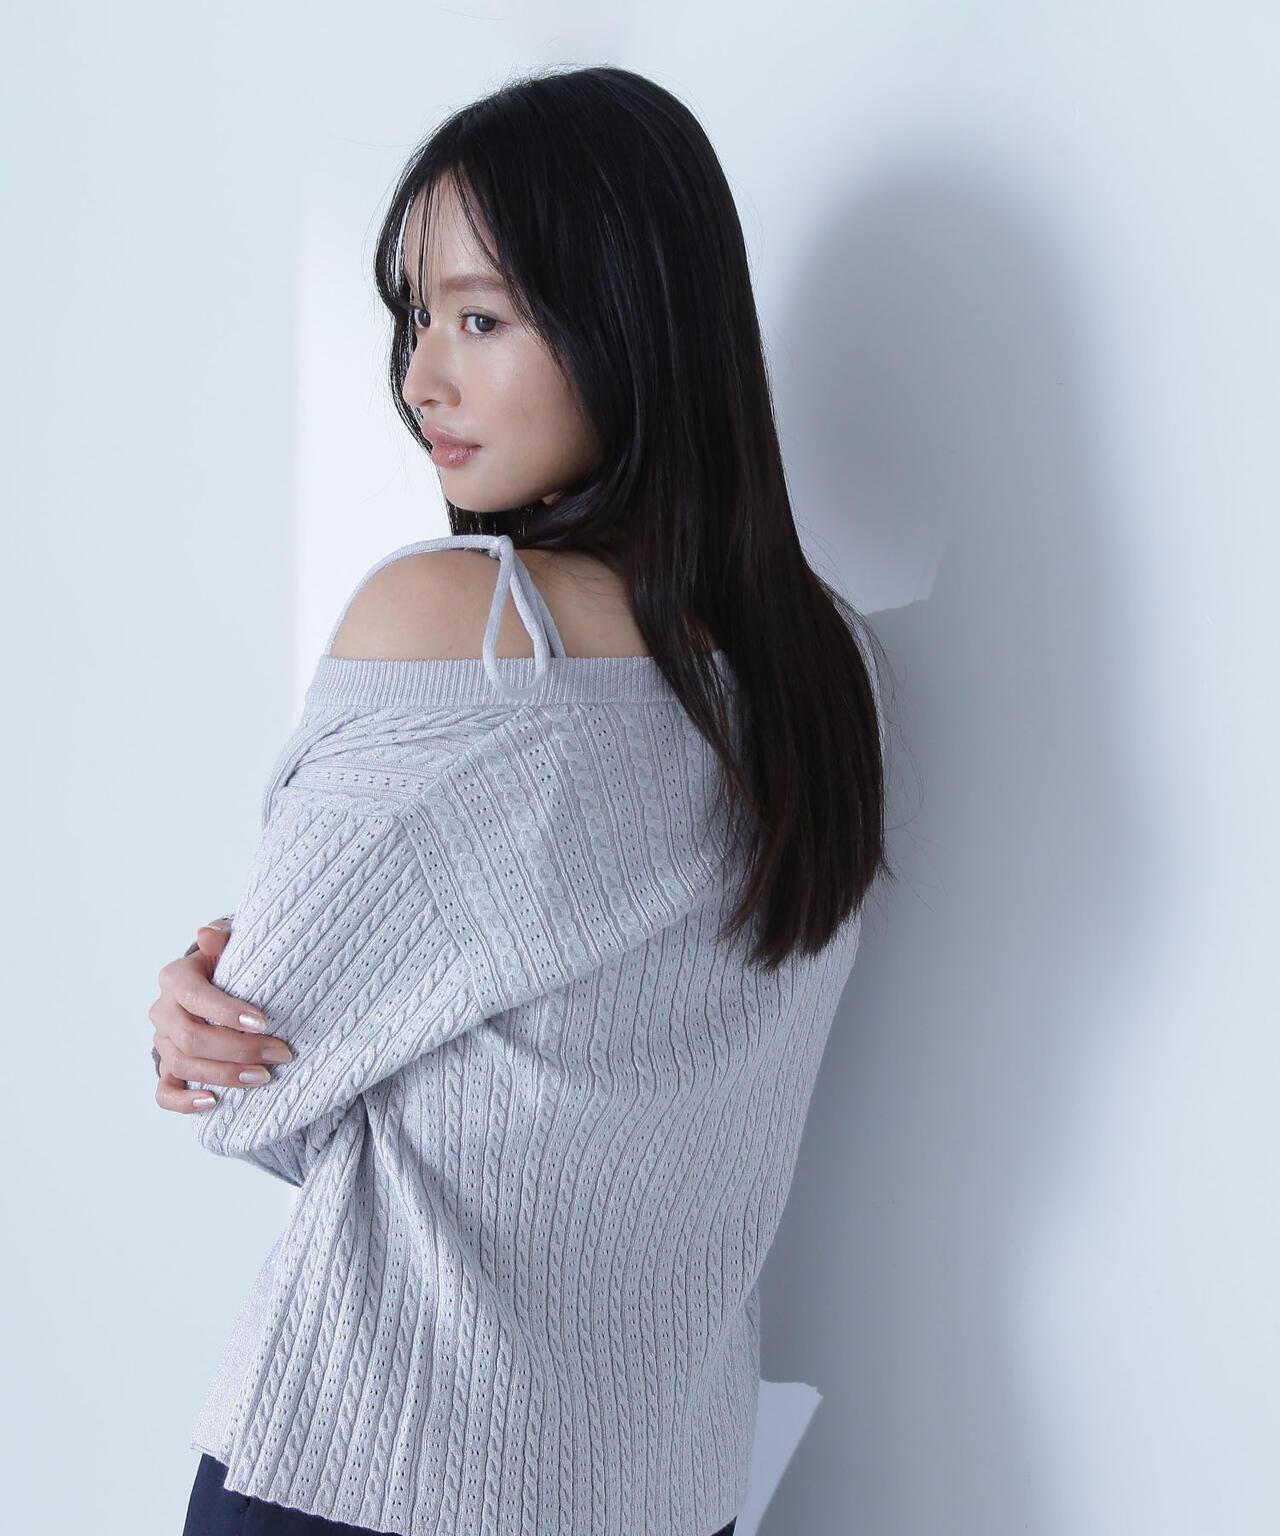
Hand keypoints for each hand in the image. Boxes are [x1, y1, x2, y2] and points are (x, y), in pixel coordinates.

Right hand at [150, 920, 293, 1114]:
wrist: (217, 988)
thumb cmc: (229, 967)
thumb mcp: (230, 947)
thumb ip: (222, 939)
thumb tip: (209, 934)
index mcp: (175, 978)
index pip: (195, 997)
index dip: (227, 1012)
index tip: (264, 1021)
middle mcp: (163, 1011)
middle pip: (190, 1038)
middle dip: (238, 1049)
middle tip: (279, 1054)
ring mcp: (162, 1043)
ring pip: (182, 1066)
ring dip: (225, 1076)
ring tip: (265, 1078)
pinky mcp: (166, 1069)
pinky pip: (164, 1093)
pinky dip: (184, 1102)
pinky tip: (214, 1102)